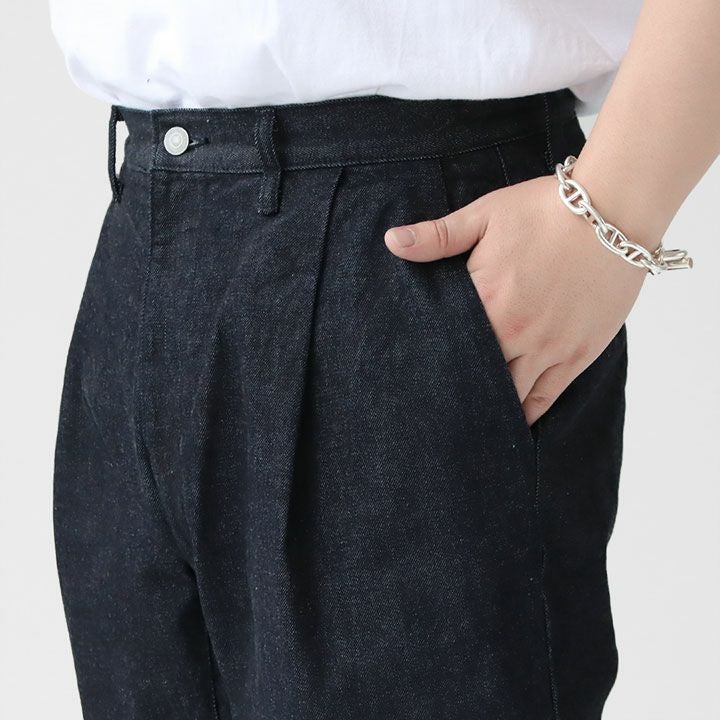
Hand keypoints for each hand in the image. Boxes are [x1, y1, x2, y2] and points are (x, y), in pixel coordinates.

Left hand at [384, 175, 648, 425]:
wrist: (614, 211)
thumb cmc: (544, 210)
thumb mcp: (485, 215)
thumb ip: (437, 236)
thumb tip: (392, 242)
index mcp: (485, 299)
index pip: (446, 345)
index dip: (430, 363)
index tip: (415, 378)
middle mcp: (514, 332)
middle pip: (475, 376)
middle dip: (456, 391)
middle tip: (436, 410)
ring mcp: (547, 348)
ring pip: (509, 395)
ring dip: (489, 406)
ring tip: (466, 423)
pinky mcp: (576, 355)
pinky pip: (545, 398)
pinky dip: (525, 414)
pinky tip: (509, 424)